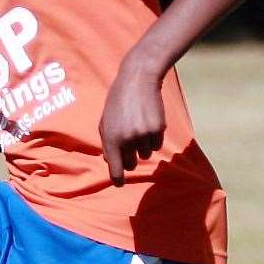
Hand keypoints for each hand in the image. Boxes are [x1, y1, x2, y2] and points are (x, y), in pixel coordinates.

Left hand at [98, 60, 165, 186]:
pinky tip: (148, 122)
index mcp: (111, 137)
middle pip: (131, 164)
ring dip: (142, 146)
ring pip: (145, 155)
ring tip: (139, 126)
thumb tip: (111, 161)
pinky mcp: (157, 129)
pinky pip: (156, 145)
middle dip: (130, 159)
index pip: (115, 168)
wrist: (138, 79)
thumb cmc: (118, 100)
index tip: (119, 183)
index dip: (118, 179)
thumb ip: (107, 142)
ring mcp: (143, 135)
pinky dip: (153, 139)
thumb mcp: (105, 120)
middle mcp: (127, 139)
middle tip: (130, 143)